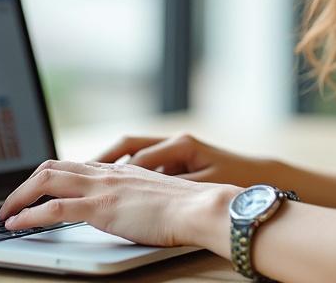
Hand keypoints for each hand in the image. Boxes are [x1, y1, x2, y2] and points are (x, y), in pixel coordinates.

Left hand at [0, 159, 237, 248]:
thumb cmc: (187, 208)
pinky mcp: (101, 208)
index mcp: (119, 170)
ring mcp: (102, 188)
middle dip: (25, 184)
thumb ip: (136, 197)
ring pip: (47, 181)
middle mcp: (106, 173)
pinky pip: (54, 209)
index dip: (47, 175)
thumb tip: (130, 209)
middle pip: (52, 167)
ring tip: (5, 214)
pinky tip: (16, 225)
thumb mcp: (155, 196)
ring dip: (19, 197)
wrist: (200, 207)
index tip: (34, 190)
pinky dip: (29, 215)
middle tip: (11, 203)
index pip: (73, 164)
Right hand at [93, 132, 269, 186]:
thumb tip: (147, 192)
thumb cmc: (234, 182)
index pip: (139, 158)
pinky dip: (128, 171)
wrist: (257, 178)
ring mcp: (175, 150)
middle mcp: (175, 143)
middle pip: (130, 146)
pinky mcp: (178, 160)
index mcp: (181, 145)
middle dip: (104, 158)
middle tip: (78, 172)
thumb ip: (175, 188)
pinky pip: (145, 163)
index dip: (117, 171)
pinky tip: (115, 185)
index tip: (97, 183)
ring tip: (89, 178)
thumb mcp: (205, 187)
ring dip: (113, 164)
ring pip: (135, 153)